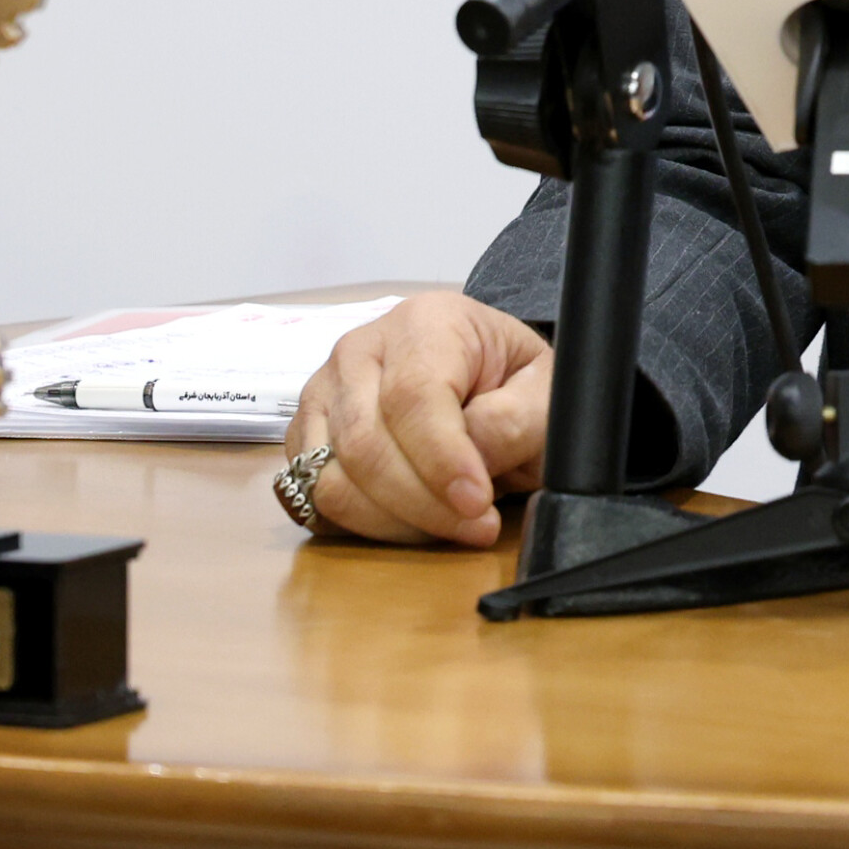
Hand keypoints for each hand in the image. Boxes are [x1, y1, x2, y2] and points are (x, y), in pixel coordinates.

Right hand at [280, 290, 552, 546]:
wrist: (486, 378)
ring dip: (393, 521)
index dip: (441, 459)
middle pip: (364, 443)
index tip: (477, 501)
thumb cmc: (515, 381)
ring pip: (331, 478)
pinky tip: (413, 522)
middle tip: (478, 526)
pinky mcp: (305, 436)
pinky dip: (362, 524)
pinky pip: (314, 497)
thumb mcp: (543, 391)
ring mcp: (324, 393)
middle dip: (421, 502)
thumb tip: (468, 460)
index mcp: (423, 322)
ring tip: (452, 526)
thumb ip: (513, 420)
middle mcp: (359, 350)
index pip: (412, 396)